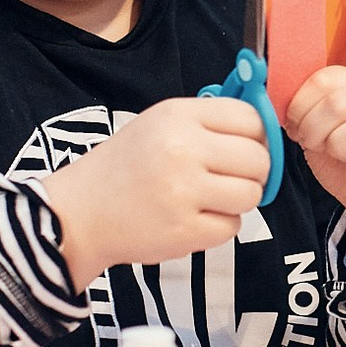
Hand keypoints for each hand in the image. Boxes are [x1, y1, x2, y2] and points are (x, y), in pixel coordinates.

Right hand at [38, 95, 270, 288]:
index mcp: (177, 115)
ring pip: (250, 194)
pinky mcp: (185, 231)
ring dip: (237, 201)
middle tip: (230, 178)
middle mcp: (182, 149)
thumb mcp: (159, 124)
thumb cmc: (126, 167)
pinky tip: (193, 219)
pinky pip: (232, 227)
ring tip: (209, 199)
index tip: (246, 147)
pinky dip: (219, 227)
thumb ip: (208, 121)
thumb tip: (265, 126)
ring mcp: (183, 192)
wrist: (80, 213)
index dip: (256, 135)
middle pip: (257, 158)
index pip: (250, 118)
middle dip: (252, 172)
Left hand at [285, 65, 345, 299]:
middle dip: (313, 125)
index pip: (328, 78)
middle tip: (311, 143)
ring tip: (335, 155)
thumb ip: (307, 113)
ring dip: (337, 145)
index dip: (301, 102)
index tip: (295, 125)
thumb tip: (279, 100)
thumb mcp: (321, 134)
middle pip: (342, 99)